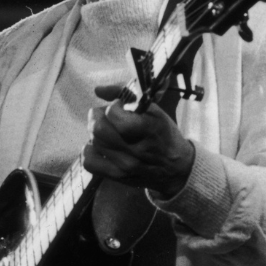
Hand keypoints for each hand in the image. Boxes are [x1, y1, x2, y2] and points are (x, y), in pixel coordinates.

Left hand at [83, 84, 195, 199]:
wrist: (176, 168)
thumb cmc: (163, 135)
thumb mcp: (155, 111)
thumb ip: (128, 96)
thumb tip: (98, 89)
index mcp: (149, 129)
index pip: (114, 115)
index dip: (112, 107)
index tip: (119, 106)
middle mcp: (137, 149)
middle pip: (98, 129)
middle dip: (97, 116)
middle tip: (105, 115)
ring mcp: (126, 165)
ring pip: (93, 143)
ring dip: (95, 133)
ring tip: (107, 131)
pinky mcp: (117, 176)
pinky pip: (89, 161)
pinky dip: (91, 151)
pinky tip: (101, 147)